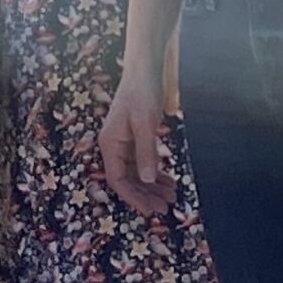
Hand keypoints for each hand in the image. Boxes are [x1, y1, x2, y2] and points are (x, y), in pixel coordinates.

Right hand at [100, 65, 176, 216]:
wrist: (144, 71)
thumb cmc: (142, 93)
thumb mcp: (145, 124)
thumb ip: (146, 152)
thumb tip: (147, 180)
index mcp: (109, 144)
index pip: (118, 180)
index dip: (134, 197)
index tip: (151, 210)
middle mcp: (114, 146)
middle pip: (127, 179)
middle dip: (146, 195)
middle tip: (167, 207)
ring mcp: (124, 143)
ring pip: (136, 173)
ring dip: (152, 186)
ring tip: (172, 197)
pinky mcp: (135, 139)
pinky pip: (142, 163)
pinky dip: (155, 174)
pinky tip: (168, 181)